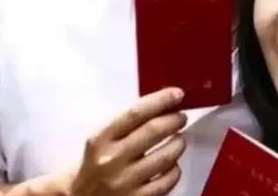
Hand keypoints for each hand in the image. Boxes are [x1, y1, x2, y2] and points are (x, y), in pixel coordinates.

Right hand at [69, 87, 186, 195]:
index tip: (177, 94)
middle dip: (175, 120)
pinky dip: (175, 169)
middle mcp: (111, 160)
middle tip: (181, 117)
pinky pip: (167, 181)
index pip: (135, 113)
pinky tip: (172, 164)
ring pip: (166, 157)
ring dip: (178, 144)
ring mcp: (125, 183)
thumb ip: (127, 123)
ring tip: (178, 140)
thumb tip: (164, 105)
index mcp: (101, 139)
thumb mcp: (101, 139)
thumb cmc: (96, 162)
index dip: (160, 100)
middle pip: (153, 131)